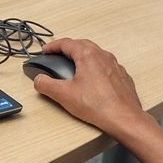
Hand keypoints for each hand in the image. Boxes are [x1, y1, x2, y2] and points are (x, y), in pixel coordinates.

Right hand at [32, 38, 146, 135]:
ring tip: (74, 65)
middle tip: (57, 55)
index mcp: (88, 55)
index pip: (66, 43)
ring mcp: (115, 66)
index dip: (53, 46)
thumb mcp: (64, 95)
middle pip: (82, 45)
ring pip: (96, 54)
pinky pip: (106, 65)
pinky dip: (96, 67)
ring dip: (83, 56)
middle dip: (68, 48)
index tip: (46, 50)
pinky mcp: (122, 77)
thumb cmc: (99, 106)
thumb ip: (46, 85)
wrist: (124, 119)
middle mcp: (103, 56)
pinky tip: (92, 79)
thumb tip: (38, 80)